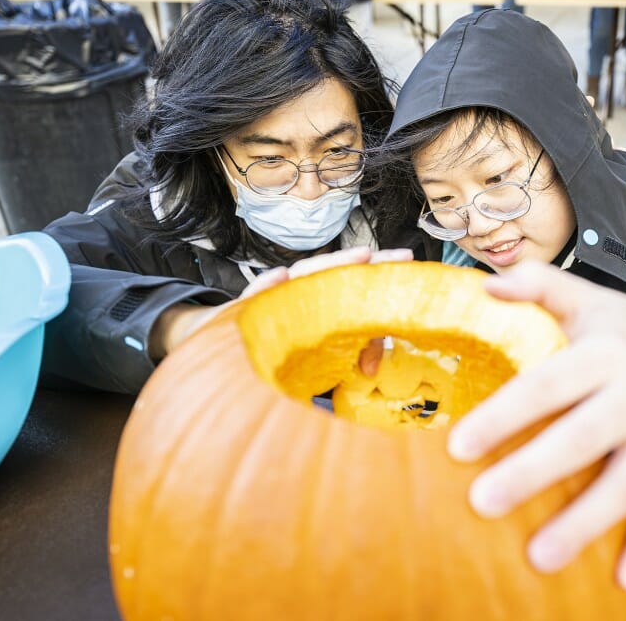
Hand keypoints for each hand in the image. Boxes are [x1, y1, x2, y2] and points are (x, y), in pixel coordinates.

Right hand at [150, 247, 412, 359]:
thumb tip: (373, 370)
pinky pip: (252, 296)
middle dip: (367, 263)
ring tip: (360, 257)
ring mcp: (270, 299)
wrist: (215, 355)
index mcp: (319, 305)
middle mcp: (298, 294)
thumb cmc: (273, 353)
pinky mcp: (240, 311)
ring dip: (328, 266)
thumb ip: (345, 358)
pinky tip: (279, 280)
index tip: (411, 272)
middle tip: (402, 256)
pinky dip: (264, 287)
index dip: (380, 284)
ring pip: (301, 277)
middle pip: (334, 274)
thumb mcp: (316, 361)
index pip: (353, 290)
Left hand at [446, 261, 625, 587]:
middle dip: (533, 472)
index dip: (504, 415)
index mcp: (606, 353)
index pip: (547, 385)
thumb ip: (540, 286)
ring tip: (539, 557)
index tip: (459, 446)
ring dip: (585, 524)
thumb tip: (486, 284)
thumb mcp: (591, 299)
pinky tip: (618, 579)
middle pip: (584, 437)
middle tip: (483, 503)